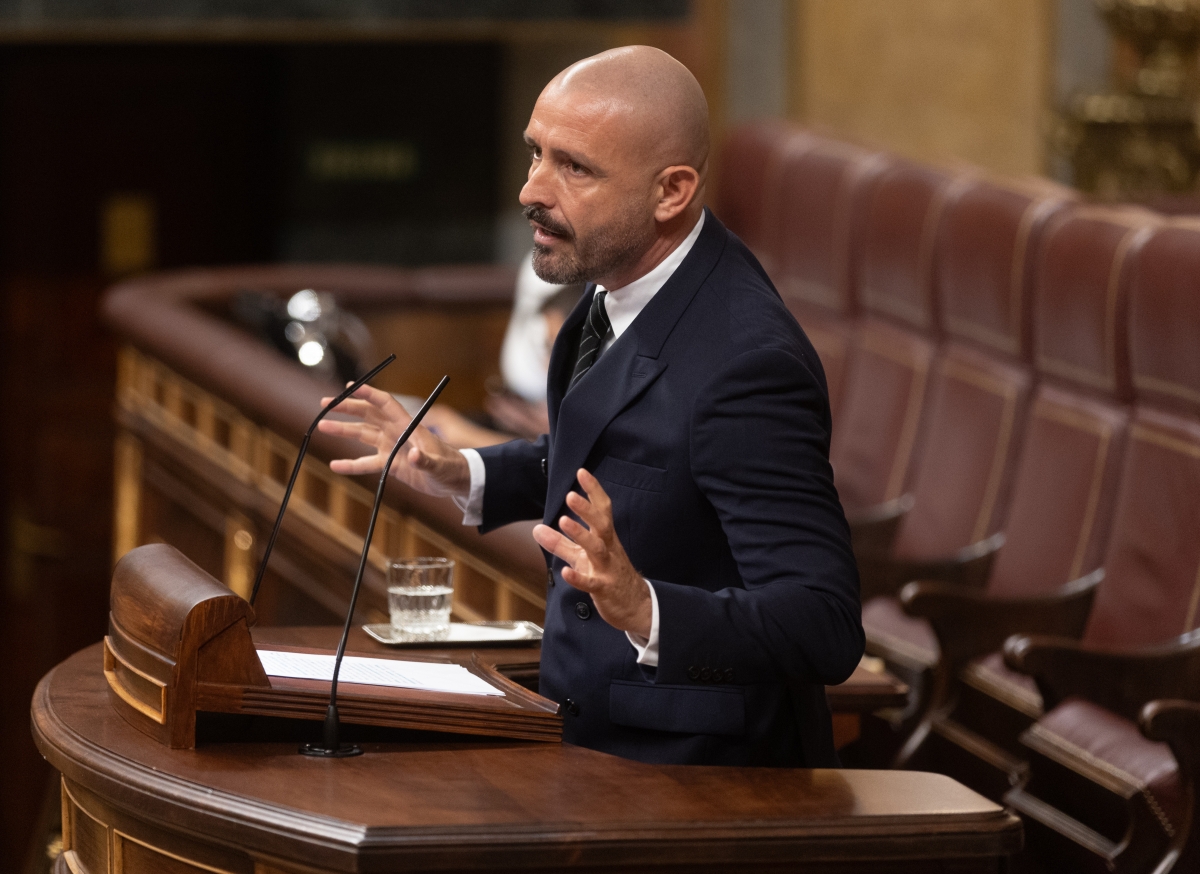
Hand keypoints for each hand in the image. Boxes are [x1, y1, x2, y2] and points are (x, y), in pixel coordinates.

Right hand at [316, 384, 470, 498]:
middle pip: (368, 415)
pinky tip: (335, 465)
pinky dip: (351, 464)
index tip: (349, 386)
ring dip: (344, 430)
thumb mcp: (439, 465)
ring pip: (363, 434)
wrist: (454, 480)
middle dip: (347, 407)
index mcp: (408, 425)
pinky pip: (367, 463)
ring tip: (322, 426)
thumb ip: (426, 461)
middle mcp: (397, 432)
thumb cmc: (450, 467)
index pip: (385, 404)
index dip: (368, 394)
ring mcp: (392, 447)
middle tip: (325, 403)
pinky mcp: (390, 464)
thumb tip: (413, 456)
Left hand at [532, 468, 651, 637]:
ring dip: (581, 535)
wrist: (636, 605)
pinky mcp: (604, 589)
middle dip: (587, 509)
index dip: (593, 491)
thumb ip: (561, 543)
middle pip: (601, 525)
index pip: (602, 509)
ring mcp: (607, 568)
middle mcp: (608, 549)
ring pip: (597, 549)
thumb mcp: (582, 557)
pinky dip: (578, 577)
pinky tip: (565, 573)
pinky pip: (591, 583)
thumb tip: (537, 529)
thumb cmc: (609, 575)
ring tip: (564, 522)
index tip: (582, 472)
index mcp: (605, 538)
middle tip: (570, 495)